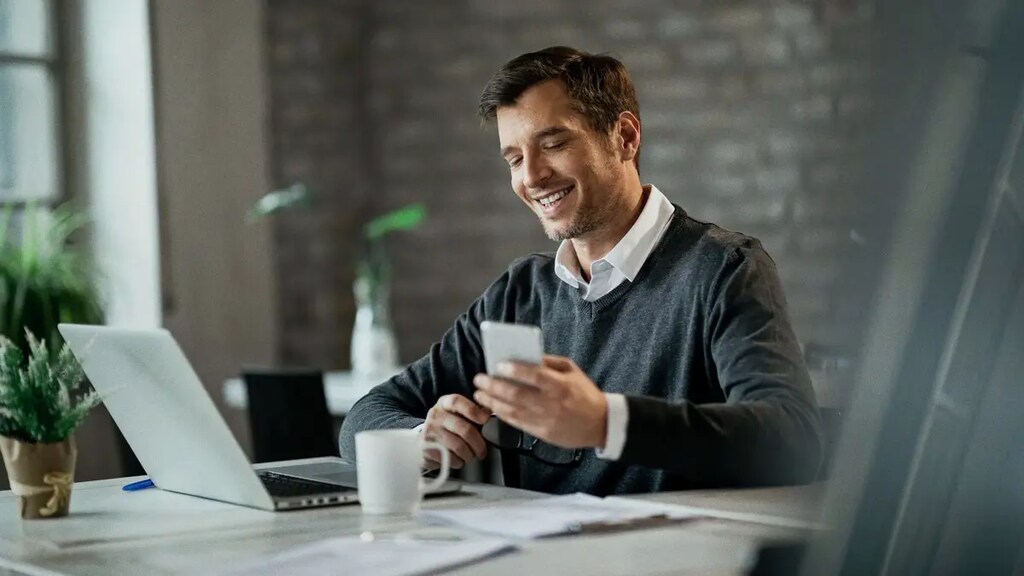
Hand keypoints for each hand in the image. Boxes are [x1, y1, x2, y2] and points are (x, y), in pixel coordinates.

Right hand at [423, 394, 490, 468]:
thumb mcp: (457, 415)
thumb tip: (489, 412)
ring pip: (458, 446)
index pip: (457, 402)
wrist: (423, 441)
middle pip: (463, 428)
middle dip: (478, 443)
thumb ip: (474, 412)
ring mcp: (429, 432)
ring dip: (469, 455)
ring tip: (470, 456)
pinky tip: (458, 460)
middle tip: (482, 451)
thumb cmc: (446, 427)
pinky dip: (458, 462)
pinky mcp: (425, 448)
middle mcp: (435, 415)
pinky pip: (449, 458)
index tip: (485, 420)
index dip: (473, 410)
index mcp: (444, 403)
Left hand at [472, 355, 607, 448]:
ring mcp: (546, 421)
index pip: (536, 376)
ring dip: (493, 402)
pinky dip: (502, 415)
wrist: (600, 425)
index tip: (499, 365)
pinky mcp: (542, 434)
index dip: (516, 370)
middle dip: (495, 386)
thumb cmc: (585, 394)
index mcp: (562, 386)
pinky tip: (493, 407)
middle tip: (480, 379)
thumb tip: (526, 356)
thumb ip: (550, 362)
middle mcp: (553, 404)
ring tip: (480, 394)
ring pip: (513, 411)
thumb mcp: (573, 371)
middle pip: (518, 395)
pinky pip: (517, 423)